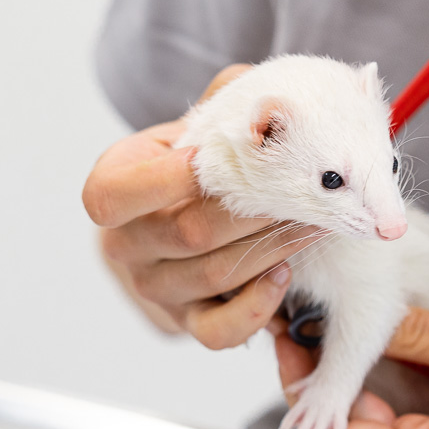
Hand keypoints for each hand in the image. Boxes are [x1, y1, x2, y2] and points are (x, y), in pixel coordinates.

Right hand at [83, 65, 318, 348]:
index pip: (111, 196)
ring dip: (271, 248)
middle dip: (250, 209)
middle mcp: (124, 245)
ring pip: (212, 276)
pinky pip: (219, 331)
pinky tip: (286, 275)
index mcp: (111, 187)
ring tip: (316, 221)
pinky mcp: (187, 321)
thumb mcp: (194, 126)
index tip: (211, 157)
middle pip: (184, 234)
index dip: (162, 180)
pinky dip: (257, 307)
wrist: (182, 216)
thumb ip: (226, 101)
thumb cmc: (193, 163)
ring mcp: (154, 288)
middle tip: (303, 188)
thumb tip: (270, 96)